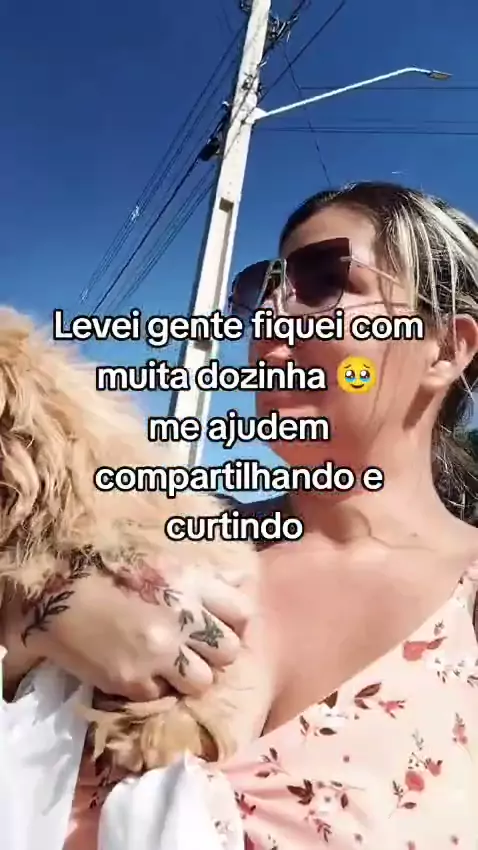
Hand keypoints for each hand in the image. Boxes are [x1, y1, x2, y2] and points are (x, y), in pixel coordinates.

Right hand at [1, 562, 250, 700]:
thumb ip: (207, 578)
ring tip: (171, 667)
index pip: (243, 612)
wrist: (58, 597)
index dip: (236, 623)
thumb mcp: (164, 565)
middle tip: (196, 650)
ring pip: (203, 682)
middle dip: (215, 653)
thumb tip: (243, 579)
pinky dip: (155, 687)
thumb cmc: (112, 574)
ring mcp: (160, 653)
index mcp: (190, 584)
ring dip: (190, 677)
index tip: (222, 627)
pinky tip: (140, 671)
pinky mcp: (135, 681)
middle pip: (229, 651)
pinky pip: (164, 695)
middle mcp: (182, 620)